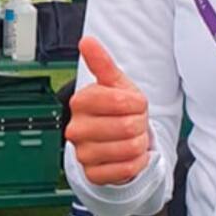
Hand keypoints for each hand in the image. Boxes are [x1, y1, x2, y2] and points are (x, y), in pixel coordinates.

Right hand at [65, 36, 150, 185]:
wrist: (115, 138)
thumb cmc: (117, 108)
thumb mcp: (114, 83)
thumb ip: (101, 62)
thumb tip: (86, 41)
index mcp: (80, 101)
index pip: (118, 101)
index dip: (135, 103)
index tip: (133, 103)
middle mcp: (76, 128)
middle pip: (126, 127)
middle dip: (139, 124)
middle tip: (133, 122)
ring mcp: (83, 153)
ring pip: (127, 149)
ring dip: (138, 144)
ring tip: (131, 137)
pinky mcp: (93, 174)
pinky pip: (125, 169)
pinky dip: (135, 162)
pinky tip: (129, 154)